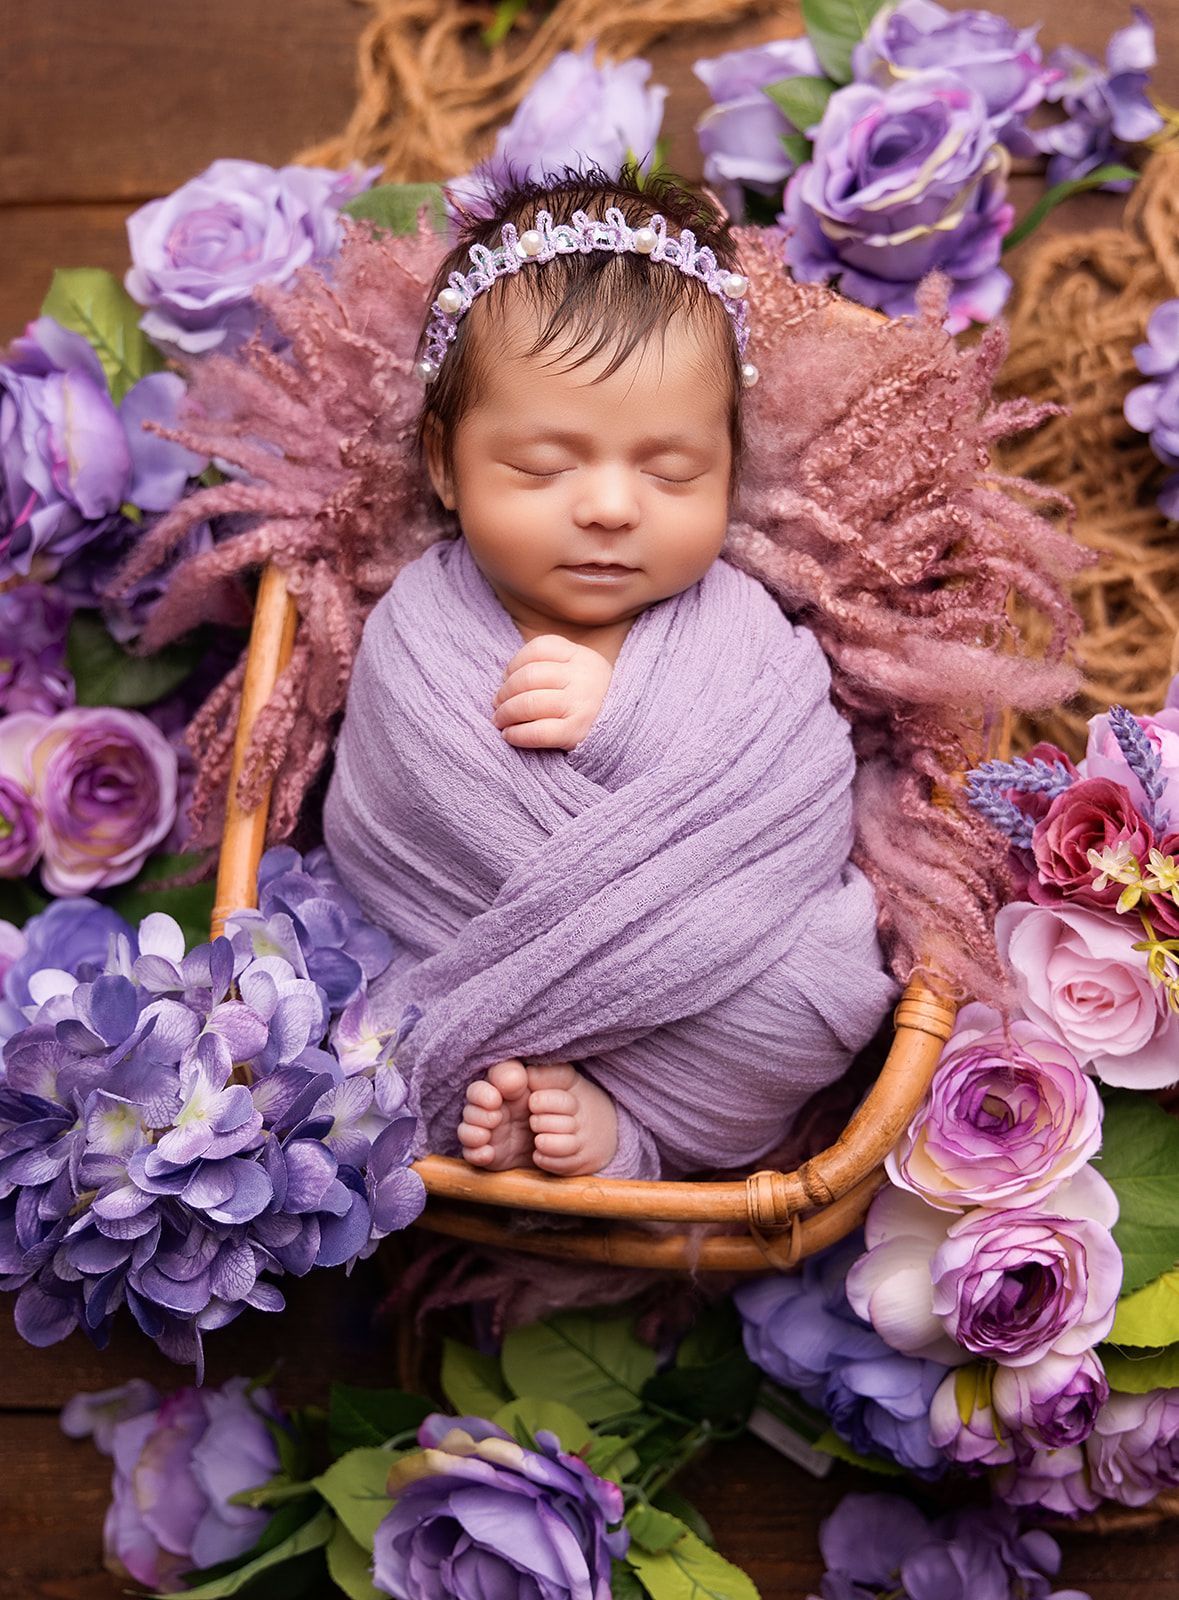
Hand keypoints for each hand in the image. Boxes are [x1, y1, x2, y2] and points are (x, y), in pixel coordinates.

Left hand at [492, 634, 612, 749]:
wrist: (629, 730)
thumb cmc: (593, 700)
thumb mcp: (579, 672)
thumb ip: (550, 666)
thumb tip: (505, 680)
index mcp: (582, 656)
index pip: (538, 648)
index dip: (514, 664)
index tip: (507, 679)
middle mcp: (583, 676)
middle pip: (528, 677)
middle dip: (504, 692)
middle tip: (497, 705)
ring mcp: (582, 704)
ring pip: (529, 703)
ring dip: (506, 714)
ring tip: (500, 721)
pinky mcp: (578, 732)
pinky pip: (538, 732)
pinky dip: (517, 735)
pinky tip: (510, 736)